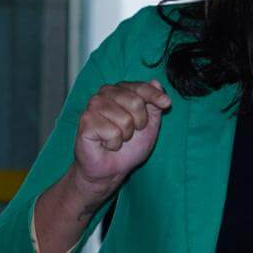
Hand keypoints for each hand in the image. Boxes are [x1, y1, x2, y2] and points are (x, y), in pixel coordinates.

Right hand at [71, 80, 170, 196]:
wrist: (111, 168)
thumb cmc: (129, 146)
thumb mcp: (150, 125)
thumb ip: (154, 105)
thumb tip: (156, 83)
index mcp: (121, 90)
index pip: (142, 87)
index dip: (155, 96)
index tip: (167, 103)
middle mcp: (106, 93)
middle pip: (136, 101)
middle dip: (139, 123)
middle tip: (130, 132)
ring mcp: (94, 105)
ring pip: (125, 119)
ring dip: (125, 135)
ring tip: (116, 138)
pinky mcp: (86, 120)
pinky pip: (112, 132)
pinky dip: (113, 143)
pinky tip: (105, 143)